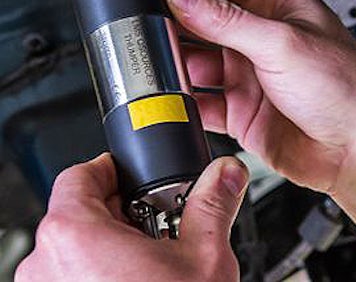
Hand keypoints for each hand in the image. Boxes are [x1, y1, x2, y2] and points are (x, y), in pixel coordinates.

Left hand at [15, 154, 248, 281]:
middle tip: (160, 224)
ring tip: (153, 262)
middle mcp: (44, 263)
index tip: (136, 177)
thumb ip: (213, 203)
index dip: (113, 170)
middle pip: (78, 214)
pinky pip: (70, 280)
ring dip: (109, 248)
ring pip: (73, 251)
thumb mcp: (204, 255)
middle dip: (121, 214)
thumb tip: (224, 174)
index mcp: (73, 233)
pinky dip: (98, 277)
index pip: (80, 175)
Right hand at [159, 0, 355, 192]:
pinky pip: (201, 103)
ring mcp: (250, 74)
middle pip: (202, 17)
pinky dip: (183, 102)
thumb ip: (227, 20)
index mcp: (278, 4)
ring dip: (174, 63)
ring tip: (153, 64)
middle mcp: (262, 36)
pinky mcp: (242, 111)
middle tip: (140, 24)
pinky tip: (171, 100)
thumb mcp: (283, 43)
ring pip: (196, 61)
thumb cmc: (347, 89)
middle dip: (171, 19)